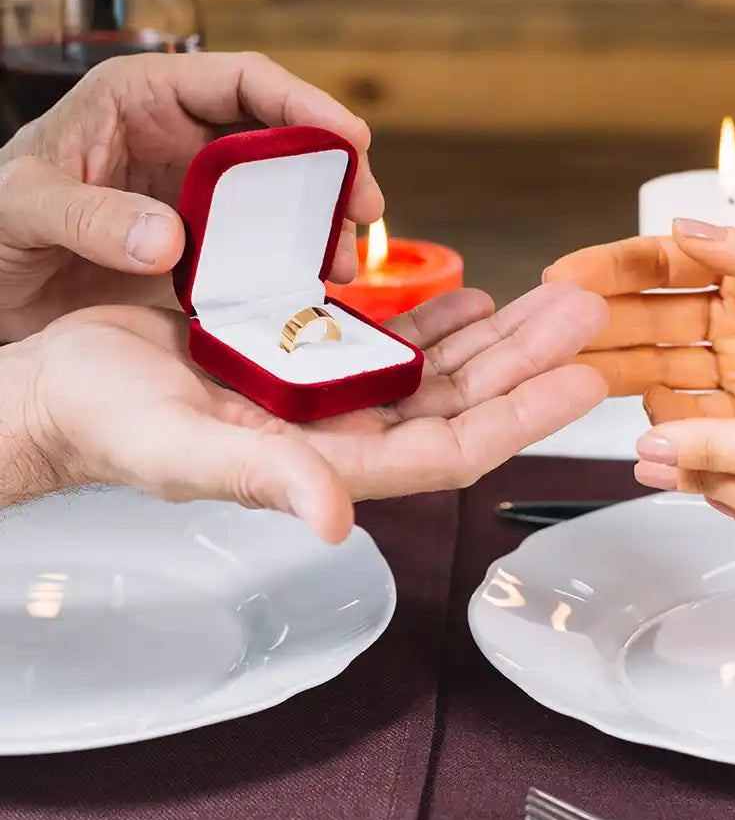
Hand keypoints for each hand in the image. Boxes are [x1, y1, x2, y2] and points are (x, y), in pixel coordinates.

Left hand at [0, 52, 380, 339]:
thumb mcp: (19, 208)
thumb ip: (85, 215)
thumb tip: (168, 240)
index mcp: (143, 98)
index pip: (243, 81)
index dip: (306, 102)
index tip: (353, 138)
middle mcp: (182, 140)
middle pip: (281, 137)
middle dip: (332, 171)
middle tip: (366, 213)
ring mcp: (198, 195)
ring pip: (281, 195)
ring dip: (319, 225)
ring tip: (341, 266)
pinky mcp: (204, 245)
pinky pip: (261, 245)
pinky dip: (290, 264)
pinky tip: (309, 287)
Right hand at [12, 283, 606, 541]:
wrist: (63, 383)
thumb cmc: (105, 419)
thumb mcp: (178, 446)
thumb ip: (261, 479)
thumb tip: (332, 522)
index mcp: (327, 462)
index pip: (451, 448)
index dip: (522, 417)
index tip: (583, 379)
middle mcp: (344, 431)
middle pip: (463, 399)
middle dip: (529, 359)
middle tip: (586, 313)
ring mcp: (334, 393)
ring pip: (439, 366)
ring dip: (499, 334)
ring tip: (552, 298)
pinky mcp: (313, 354)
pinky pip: (394, 338)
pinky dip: (438, 318)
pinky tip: (473, 297)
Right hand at [545, 220, 734, 431]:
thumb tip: (687, 228)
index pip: (666, 267)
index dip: (612, 269)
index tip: (566, 275)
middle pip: (646, 323)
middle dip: (595, 324)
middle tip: (549, 330)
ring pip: (657, 378)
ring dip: (612, 376)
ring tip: (570, 376)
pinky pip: (696, 435)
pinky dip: (664, 436)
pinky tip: (638, 435)